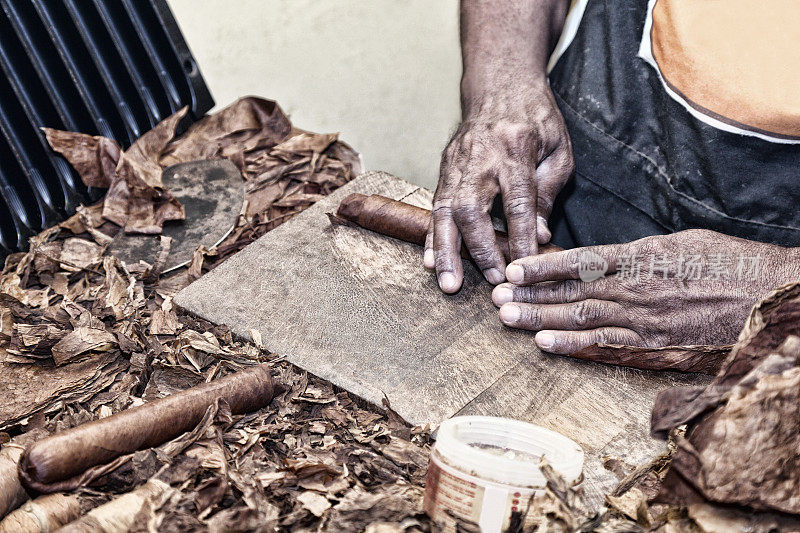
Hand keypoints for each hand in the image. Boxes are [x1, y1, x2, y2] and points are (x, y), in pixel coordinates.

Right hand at [424, 81, 573, 292]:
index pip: (517, 200)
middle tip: (493, 280)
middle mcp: (479, 157)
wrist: (499, 85)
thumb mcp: (558, 149)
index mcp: (515, 148)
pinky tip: (430, 261)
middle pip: (472, 208)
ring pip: (446, 211)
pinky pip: (435, 207)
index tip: (525, 266)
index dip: (520, 236)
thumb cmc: (536, 119)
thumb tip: (538, 236)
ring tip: (448, 282)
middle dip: (479, 249)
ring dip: (446, 250)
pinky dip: (432, 236)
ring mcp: (456, 163)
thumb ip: (548, 191)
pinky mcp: (444, 169)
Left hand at [491, 229, 799, 352]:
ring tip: (507, 319)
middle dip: (529, 296)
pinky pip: (608, 348)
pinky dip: (575, 347)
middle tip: (495, 299)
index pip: (580, 261)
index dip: (542, 267)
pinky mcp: (658, 349)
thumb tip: (609, 256)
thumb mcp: (684, 242)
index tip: (513, 269)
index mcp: (643, 257)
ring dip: (540, 320)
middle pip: (572, 293)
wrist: (775, 298)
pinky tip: (546, 345)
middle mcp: (638, 289)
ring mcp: (646, 322)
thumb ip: (641, 252)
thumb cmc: (732, 264)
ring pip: (582, 320)